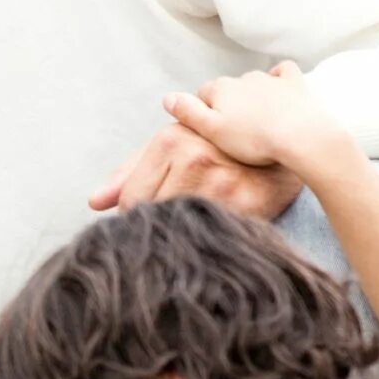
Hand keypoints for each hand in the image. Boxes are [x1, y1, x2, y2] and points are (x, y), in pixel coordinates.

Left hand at [90, 101, 304, 218]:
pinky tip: (213, 230)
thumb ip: (131, 172)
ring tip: (192, 225)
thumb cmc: (217, 146)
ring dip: (182, 233)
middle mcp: (195, 158)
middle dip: (157, 226)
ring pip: (180, 226)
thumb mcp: (173, 146)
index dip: (136, 216)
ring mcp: (222, 182)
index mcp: (171, 140)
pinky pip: (213, 233)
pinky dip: (208, 237)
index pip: (132, 201)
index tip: (149, 220)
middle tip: (170, 227)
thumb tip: (94, 202)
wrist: (284, 144)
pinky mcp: (249, 203)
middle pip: (153, 215)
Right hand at [161, 61, 352, 176]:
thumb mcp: (211, 131)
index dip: (203, 113)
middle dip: (227, 105)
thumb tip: (166, 97)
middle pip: (227, 89)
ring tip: (257, 121)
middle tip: (234, 132)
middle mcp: (242, 78)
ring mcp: (270, 79)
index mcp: (220, 89)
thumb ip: (187, 112)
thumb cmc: (254, 140)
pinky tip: (279, 90)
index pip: (201, 95)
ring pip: (252, 82)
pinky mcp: (294, 83)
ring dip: (251, 96)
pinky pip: (283, 72)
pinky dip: (279, 78)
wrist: (301, 136)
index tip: (211, 132)